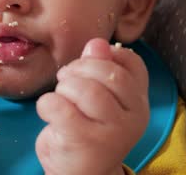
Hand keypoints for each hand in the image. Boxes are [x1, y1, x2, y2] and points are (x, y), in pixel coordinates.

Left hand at [35, 38, 148, 174]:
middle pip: (108, 72)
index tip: (87, 68)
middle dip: (77, 69)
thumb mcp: (95, 98)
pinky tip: (49, 113)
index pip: (132, 62)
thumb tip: (97, 43)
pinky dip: (47, 104)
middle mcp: (135, 116)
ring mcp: (113, 132)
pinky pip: (60, 107)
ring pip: (85, 89)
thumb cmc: (85, 131)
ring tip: (60, 99)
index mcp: (139, 100)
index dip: (105, 56)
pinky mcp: (87, 142)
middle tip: (65, 81)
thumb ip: (98, 69)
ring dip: (63, 88)